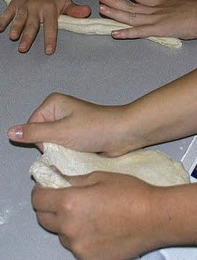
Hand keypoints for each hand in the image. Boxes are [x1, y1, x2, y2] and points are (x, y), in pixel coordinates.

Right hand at [0, 0, 90, 54]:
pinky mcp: (16, 2)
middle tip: (23, 48)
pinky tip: (0, 27)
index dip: (50, 38)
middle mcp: (37, 7)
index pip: (51, 26)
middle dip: (28, 37)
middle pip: (33, 24)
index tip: (49, 50)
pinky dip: (3, 19)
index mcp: (50, 9)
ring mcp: (25, 5)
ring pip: (20, 18)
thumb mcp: (67, 3)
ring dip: (16, 27)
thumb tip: (87, 12)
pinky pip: (8, 11)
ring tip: (13, 37)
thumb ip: (75, 11)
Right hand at [7, 92, 135, 155]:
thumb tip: (10, 132)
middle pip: (41, 138)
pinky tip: (80, 155)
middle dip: (53, 148)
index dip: (43, 141)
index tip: (60, 142)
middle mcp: (59, 111)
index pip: (32, 128)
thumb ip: (35, 133)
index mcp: (53, 104)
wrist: (123, 133)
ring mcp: (68, 124)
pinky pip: (65, 148)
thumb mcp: (61, 132)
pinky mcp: (77, 135)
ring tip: (77, 152)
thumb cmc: (94, 129)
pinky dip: (70, 154)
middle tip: (70, 148)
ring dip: (62, 153)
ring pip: (53, 146)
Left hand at [32, 172, 161, 259]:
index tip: (46, 188)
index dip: (41, 191)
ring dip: (69, 224)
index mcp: (69, 203)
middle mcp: (69, 228)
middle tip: (68, 200)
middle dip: (51, 208)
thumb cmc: (133, 194)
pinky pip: (77, 247)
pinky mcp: (88, 259)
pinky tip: (101, 229)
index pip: (38, 199)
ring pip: (62, 234)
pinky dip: (83, 239)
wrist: (154, 217)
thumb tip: (58, 177)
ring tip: (93, 215)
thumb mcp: (102, 176)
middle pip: (43, 219)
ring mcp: (77, 247)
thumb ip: (75, 179)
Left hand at [99, 0, 196, 40]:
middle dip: (115, 1)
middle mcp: (155, 9)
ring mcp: (156, 19)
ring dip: (115, 13)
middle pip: (131, 5)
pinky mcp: (159, 30)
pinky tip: (114, 33)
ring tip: (102, 9)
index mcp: (161, 2)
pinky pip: (139, 32)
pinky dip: (126, 33)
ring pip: (131, 16)